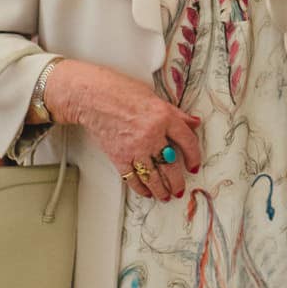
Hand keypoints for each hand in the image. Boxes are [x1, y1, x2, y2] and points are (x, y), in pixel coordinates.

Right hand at [47, 60, 201, 200]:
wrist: (91, 98)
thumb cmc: (119, 92)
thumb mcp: (154, 98)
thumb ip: (176, 114)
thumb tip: (193, 123)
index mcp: (164, 117)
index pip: (187, 141)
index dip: (194, 156)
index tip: (194, 165)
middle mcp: (151, 135)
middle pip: (171, 165)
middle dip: (177, 181)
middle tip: (180, 188)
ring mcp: (134, 148)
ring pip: (153, 176)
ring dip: (161, 190)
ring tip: (166, 195)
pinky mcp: (119, 157)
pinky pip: (132, 178)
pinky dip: (140, 187)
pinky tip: (146, 191)